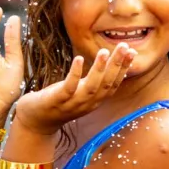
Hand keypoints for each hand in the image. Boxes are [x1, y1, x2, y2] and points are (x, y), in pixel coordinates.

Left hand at [14, 44, 135, 136]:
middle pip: (106, 84)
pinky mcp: (56, 101)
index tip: (132, 52)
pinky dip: (75, 74)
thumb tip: (109, 62)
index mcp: (95, 101)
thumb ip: (95, 80)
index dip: (124, 69)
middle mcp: (87, 104)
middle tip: (124, 46)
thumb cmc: (60, 101)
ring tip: (105, 51)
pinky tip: (80, 59)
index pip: (114, 84)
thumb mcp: (81, 91)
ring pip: (91, 87)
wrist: (36, 122)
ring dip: (99, 69)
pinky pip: (68, 88)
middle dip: (116, 65)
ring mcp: (72, 104)